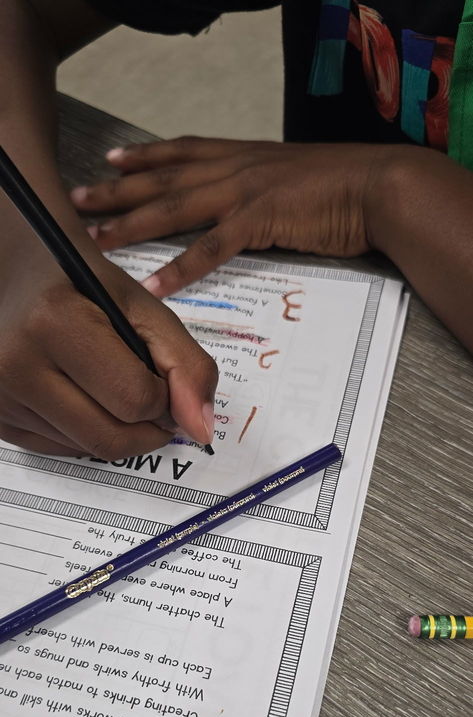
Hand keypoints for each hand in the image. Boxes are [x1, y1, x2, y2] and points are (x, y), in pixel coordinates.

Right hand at [0, 244, 216, 456]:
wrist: (10, 267)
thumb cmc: (76, 279)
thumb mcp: (139, 304)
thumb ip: (184, 363)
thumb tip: (201, 429)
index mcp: (54, 322)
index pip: (135, 400)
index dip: (164, 396)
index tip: (160, 375)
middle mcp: (15, 363)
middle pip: (111, 438)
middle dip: (146, 426)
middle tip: (149, 396)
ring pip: (87, 450)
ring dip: (116, 430)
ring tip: (109, 384)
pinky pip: (60, 451)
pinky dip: (86, 433)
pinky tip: (81, 395)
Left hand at [70, 136, 387, 296]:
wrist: (379, 187)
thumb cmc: (343, 188)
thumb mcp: (294, 180)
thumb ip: (264, 191)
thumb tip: (249, 210)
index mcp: (245, 157)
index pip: (183, 152)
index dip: (145, 156)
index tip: (112, 161)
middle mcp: (236, 168)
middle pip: (164, 178)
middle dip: (118, 190)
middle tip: (80, 200)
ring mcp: (245, 192)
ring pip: (175, 207)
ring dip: (133, 224)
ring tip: (98, 239)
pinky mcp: (260, 220)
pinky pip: (210, 248)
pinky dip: (180, 267)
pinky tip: (154, 284)